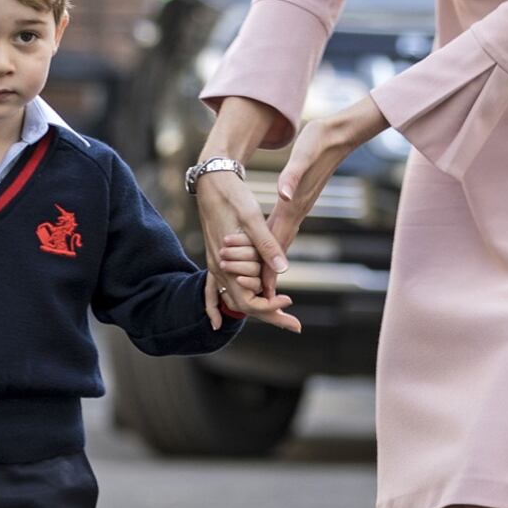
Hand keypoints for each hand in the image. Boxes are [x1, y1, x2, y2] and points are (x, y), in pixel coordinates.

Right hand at [195, 171, 296, 330]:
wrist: (211, 182)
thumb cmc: (233, 197)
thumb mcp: (252, 218)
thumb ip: (266, 246)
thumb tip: (283, 270)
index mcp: (227, 263)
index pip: (248, 301)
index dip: (270, 307)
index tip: (290, 301)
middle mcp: (218, 270)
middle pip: (242, 306)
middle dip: (269, 316)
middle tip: (296, 325)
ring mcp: (214, 265)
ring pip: (232, 298)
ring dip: (255, 310)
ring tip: (281, 317)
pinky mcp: (214, 258)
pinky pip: (211, 290)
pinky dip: (215, 307)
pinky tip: (218, 322)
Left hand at [265, 97, 387, 294]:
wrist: (339, 132)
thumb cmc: (320, 140)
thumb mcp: (304, 154)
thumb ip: (293, 176)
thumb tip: (284, 195)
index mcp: (294, 203)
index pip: (278, 241)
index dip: (268, 266)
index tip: (263, 291)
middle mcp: (298, 208)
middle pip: (280, 247)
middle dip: (268, 272)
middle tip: (258, 297)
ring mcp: (301, 205)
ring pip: (283, 238)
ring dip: (270, 259)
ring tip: (259, 280)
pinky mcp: (301, 199)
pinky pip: (285, 226)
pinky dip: (275, 241)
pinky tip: (266, 247)